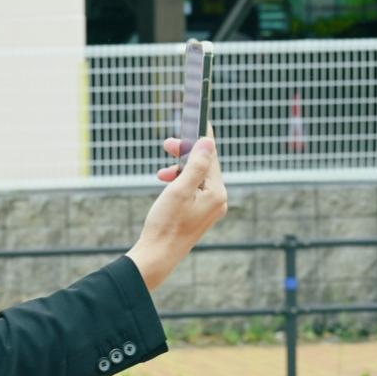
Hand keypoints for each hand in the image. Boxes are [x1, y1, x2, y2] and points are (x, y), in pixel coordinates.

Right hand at [127, 129, 227, 291]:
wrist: (158, 255)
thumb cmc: (166, 224)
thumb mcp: (179, 189)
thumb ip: (195, 165)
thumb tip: (207, 142)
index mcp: (217, 193)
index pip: (211, 157)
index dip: (201, 138)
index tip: (199, 120)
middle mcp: (218, 200)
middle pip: (205, 166)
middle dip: (184, 154)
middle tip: (166, 144)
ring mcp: (209, 208)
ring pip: (197, 178)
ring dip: (179, 170)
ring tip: (160, 173)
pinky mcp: (199, 214)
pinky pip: (193, 189)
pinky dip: (179, 182)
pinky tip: (166, 184)